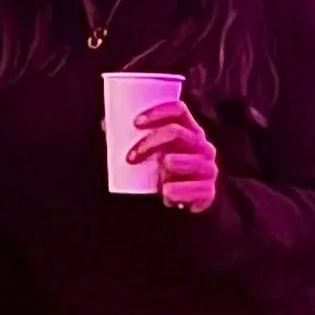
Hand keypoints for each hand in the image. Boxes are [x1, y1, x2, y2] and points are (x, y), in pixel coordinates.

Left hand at [129, 96, 219, 213]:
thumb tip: (105, 125)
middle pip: (177, 132)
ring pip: (186, 161)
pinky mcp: (209, 191)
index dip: (158, 112)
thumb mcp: (154, 155)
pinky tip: (168, 192)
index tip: (136, 123)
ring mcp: (209, 169)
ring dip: (168, 168)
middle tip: (131, 157)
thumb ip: (134, 140)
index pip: (178, 110)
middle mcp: (203, 146)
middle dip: (151, 143)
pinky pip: (196, 189)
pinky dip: (179, 191)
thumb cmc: (164, 174)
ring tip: (158, 179)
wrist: (183, 204)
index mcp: (190, 131)